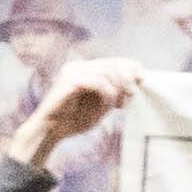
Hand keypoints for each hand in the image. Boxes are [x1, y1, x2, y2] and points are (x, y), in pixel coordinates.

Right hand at [9, 57, 137, 170]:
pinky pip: (96, 81)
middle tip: (131, 96)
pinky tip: (109, 104)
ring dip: (118, 88)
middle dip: (127, 79)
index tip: (142, 81)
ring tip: (119, 104)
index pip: (115, 60)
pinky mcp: (68, 81)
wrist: (50, 131)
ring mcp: (72, 72)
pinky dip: (107, 93)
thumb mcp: (101, 106)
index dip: (132, 67)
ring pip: (106, 71)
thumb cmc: (74, 120)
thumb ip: (115, 93)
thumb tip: (136, 81)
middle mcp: (78, 66)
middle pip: (113, 63)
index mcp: (85, 69)